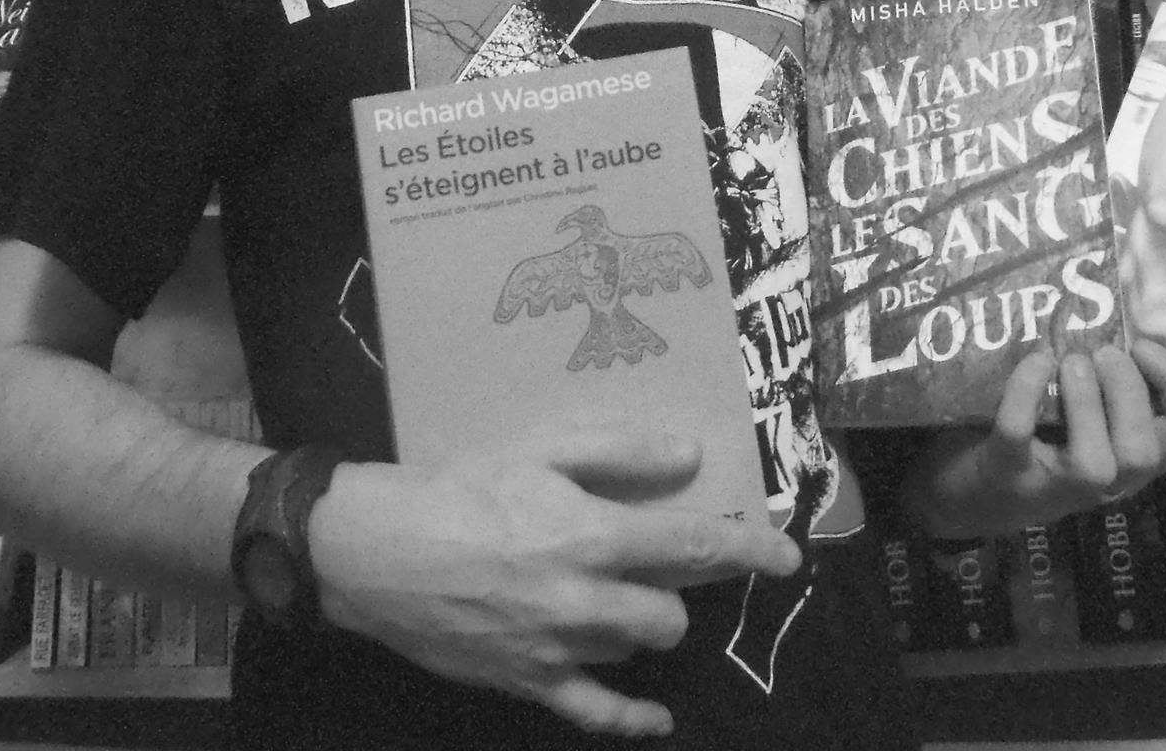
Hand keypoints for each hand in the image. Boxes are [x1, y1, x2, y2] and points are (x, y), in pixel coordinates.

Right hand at [306, 422, 800, 738]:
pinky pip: (595, 712)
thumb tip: (689, 456)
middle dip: (678, 589)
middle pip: (672, 611)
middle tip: (661, 565)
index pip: (694, 545)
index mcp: (590, 533)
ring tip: (615, 597)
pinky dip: (631, 718)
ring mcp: (556, 648)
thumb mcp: (537, 446)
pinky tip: (656, 718)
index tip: (789, 556)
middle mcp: (583, 597)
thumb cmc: (460, 485)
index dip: (750, 551)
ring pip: (636, 649)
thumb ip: (616, 450)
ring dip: (640, 625)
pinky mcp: (527, 682)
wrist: (375, 550)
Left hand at [904, 340, 1165, 538]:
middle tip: (1101, 353)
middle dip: (1128, 392)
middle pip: (1145, 452)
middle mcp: (1106, 484)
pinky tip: (1035, 362)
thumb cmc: (1041, 443)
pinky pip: (1019, 434)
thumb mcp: (1092, 423)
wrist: (969, 496)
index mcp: (1134, 460)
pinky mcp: (1005, 475)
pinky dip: (1026, 391)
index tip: (1142, 346)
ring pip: (1096, 461)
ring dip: (1087, 400)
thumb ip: (1116, 391)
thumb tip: (1125, 321)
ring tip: (1069, 361)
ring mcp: (1054, 487)